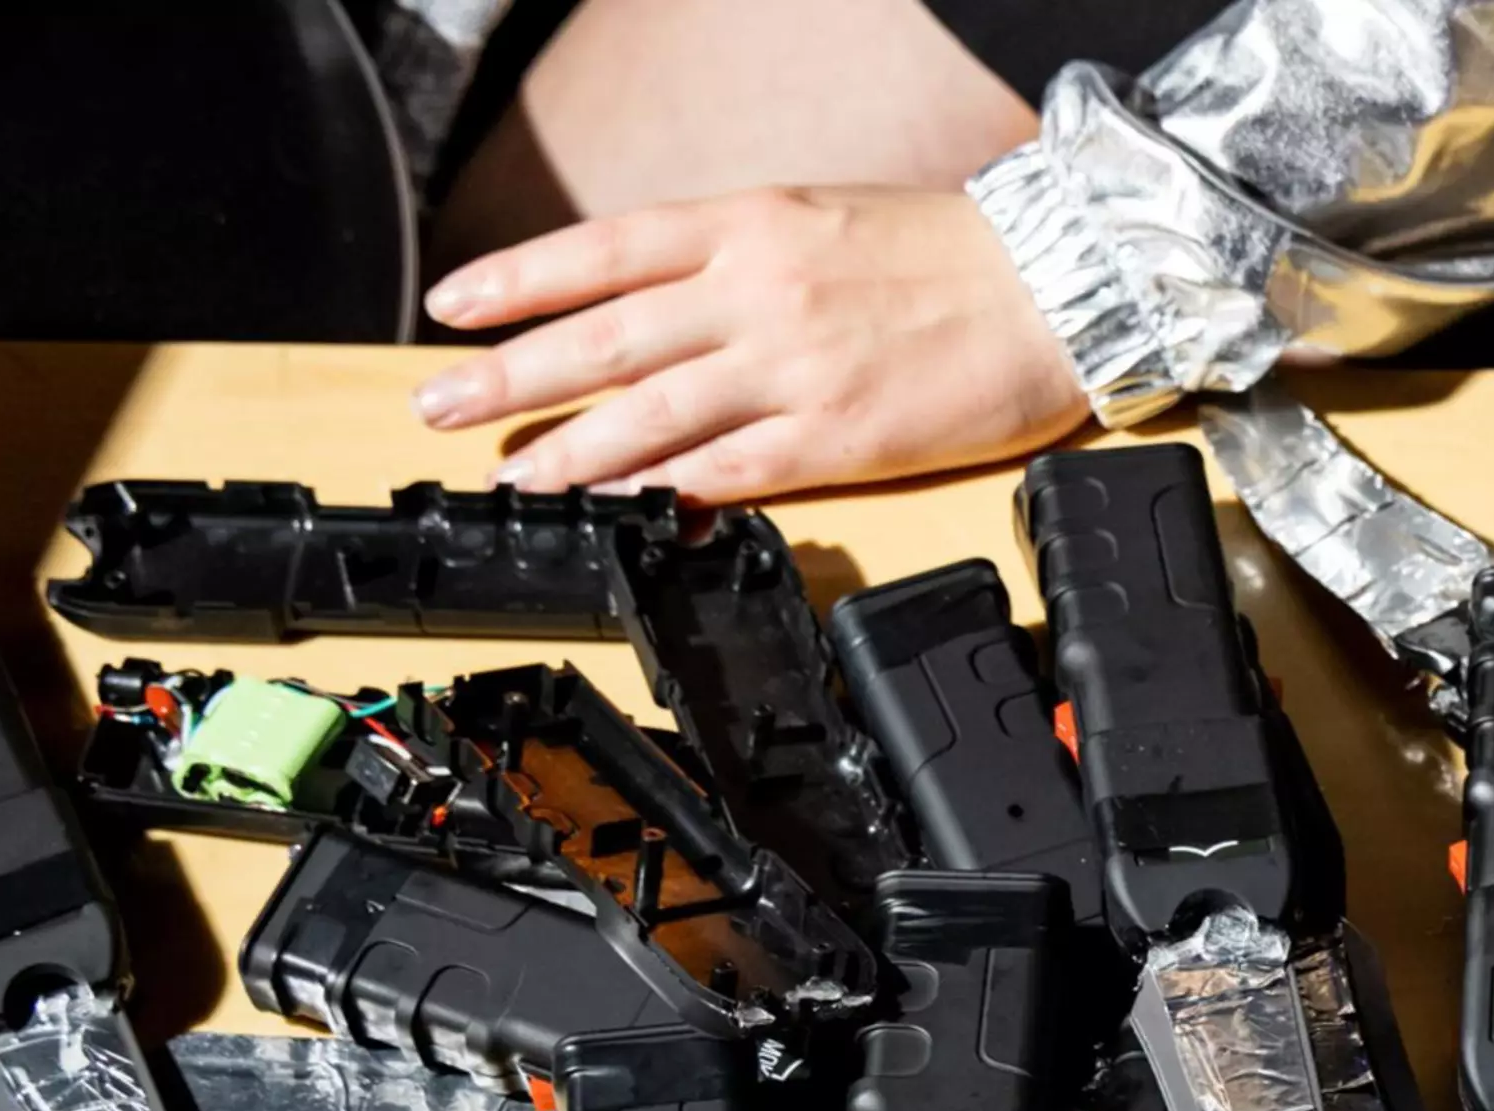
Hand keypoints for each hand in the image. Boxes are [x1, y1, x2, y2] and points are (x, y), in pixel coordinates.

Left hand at [413, 185, 1086, 500]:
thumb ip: (733, 261)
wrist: (1054, 289)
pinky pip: (733, 470)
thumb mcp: (820, 218)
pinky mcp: (838, 436)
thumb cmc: (946, 253)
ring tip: (515, 475)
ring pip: (652, 413)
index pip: (604, 252)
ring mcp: (794, 369)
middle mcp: (758, 292)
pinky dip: (672, 491)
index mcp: (749, 225)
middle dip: (509, 374)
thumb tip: (653, 307)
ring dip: (572, 450)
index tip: (452, 308)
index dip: (518, 281)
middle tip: (439, 405)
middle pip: (604, 338)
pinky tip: (627, 508)